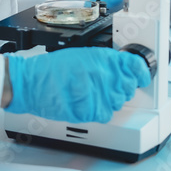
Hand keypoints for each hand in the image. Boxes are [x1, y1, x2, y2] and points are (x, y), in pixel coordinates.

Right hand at [5, 48, 151, 123]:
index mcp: (102, 58)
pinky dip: (96, 112)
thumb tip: (125, 70)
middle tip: (103, 87)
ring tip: (89, 94)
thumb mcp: (82, 54)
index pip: (135, 66)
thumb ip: (105, 62)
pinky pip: (104, 115)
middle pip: (128, 88)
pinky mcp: (88, 110)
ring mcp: (96, 93)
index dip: (140, 73)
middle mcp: (102, 74)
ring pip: (117, 104)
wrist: (30, 82)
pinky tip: (84, 103)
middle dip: (119, 89)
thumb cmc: (51, 69)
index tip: (141, 77)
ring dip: (107, 101)